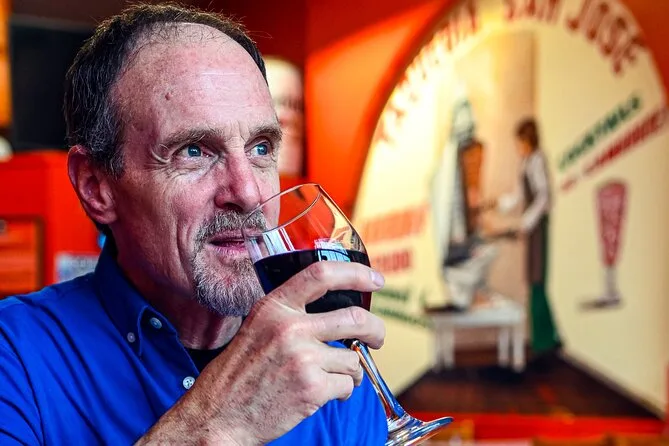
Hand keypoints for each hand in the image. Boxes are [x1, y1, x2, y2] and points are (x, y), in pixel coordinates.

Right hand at [138, 262, 385, 444]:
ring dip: (350, 372)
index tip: (374, 279)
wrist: (218, 417)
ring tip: (332, 379)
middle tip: (377, 338)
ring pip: (353, 359)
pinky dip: (342, 392)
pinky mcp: (312, 387)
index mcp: (274, 307)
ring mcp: (302, 357)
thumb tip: (334, 313)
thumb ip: (289, 315)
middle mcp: (289, 327)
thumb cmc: (237, 376)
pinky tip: (323, 394)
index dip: (355, 273)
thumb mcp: (256, 329)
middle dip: (375, 330)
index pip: (321, 275)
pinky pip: (347, 384)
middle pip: (354, 318)